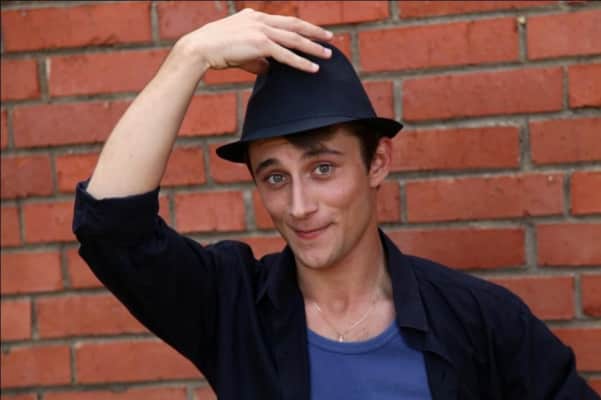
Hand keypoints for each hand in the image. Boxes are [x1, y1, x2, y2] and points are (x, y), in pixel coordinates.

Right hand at [178, 8, 333, 73]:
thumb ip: (257, 59)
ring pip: (294, 39)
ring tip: (327, 55)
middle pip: (294, 25)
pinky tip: (313, 69)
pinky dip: (301, 62)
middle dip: (314, 32)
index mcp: (255, 17)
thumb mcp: (240, 51)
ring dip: (313, 48)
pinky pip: (286, 55)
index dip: (301, 27)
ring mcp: (261, 30)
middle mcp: (260, 20)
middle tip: (330, 38)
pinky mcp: (260, 44)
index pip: (284, 21)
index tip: (314, 33)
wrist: (200, 48)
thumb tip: (268, 69)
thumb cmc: (216, 51)